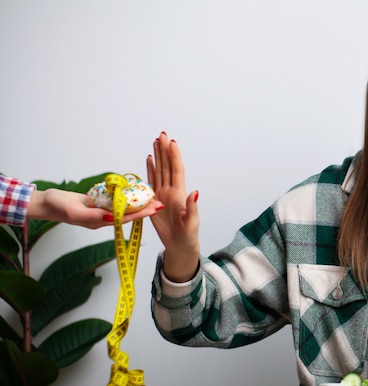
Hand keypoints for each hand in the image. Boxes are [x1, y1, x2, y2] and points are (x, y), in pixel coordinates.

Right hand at [27, 188, 163, 228]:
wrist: (44, 203)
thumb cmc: (57, 206)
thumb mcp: (75, 211)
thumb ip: (94, 215)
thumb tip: (113, 218)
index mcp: (99, 222)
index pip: (126, 218)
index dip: (142, 213)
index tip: (156, 208)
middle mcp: (102, 219)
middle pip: (128, 214)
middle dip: (144, 209)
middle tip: (161, 203)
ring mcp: (99, 212)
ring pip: (122, 209)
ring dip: (137, 204)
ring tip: (152, 198)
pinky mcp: (96, 205)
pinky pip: (114, 203)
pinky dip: (125, 198)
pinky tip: (133, 193)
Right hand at [146, 132, 199, 281]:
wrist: (180, 246)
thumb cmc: (188, 236)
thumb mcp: (192, 223)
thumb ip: (192, 207)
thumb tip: (194, 192)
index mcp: (180, 194)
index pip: (177, 171)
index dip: (174, 157)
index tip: (172, 142)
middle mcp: (171, 191)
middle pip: (167, 166)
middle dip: (165, 150)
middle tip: (162, 134)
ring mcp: (163, 195)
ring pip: (159, 171)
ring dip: (157, 156)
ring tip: (155, 141)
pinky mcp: (154, 201)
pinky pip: (151, 182)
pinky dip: (150, 170)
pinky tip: (149, 159)